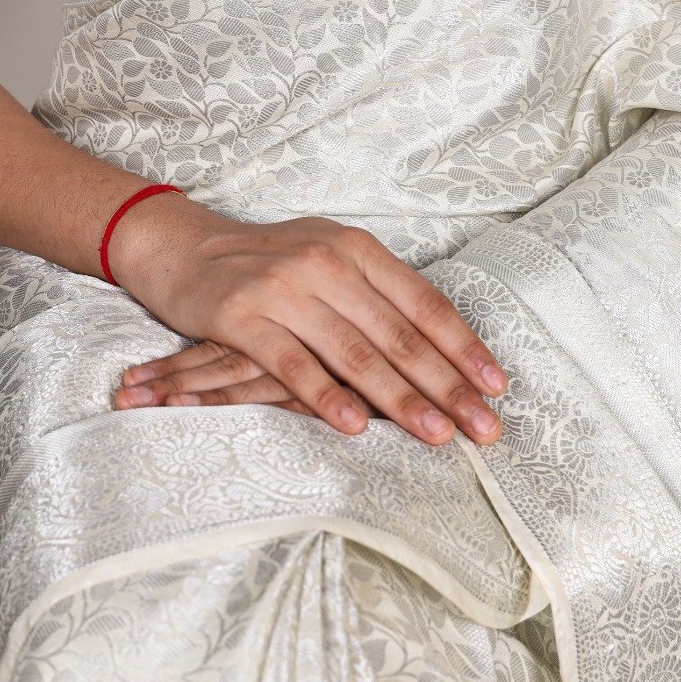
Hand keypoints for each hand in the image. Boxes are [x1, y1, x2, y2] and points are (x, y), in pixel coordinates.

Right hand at [106, 194, 506, 447]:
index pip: (423, 302)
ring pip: (355, 352)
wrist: (185, 247)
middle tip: (483, 427)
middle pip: (399, 333)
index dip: (462, 346)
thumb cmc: (268, 263)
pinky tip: (357, 426)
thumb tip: (438, 349)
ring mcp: (284, 288)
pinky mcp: (243, 316)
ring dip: (401, 398)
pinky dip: (327, 396)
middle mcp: (326, 262)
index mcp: (356, 249)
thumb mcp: (328, 260)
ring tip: (437, 435)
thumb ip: (375, 296)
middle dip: (447, 385)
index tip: (495, 386)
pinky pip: (294, 364)